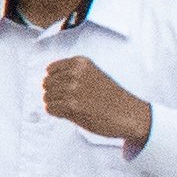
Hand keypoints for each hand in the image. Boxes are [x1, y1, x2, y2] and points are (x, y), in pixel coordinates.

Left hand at [40, 55, 154, 148]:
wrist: (129, 114)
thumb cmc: (111, 97)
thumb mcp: (93, 75)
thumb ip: (72, 74)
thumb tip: (46, 80)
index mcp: (81, 62)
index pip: (50, 70)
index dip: (56, 81)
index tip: (67, 88)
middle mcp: (75, 73)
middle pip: (46, 83)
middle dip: (54, 93)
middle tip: (70, 100)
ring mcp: (73, 89)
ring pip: (47, 97)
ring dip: (56, 104)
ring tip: (72, 107)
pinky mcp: (72, 106)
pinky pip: (50, 109)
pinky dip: (57, 113)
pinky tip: (71, 114)